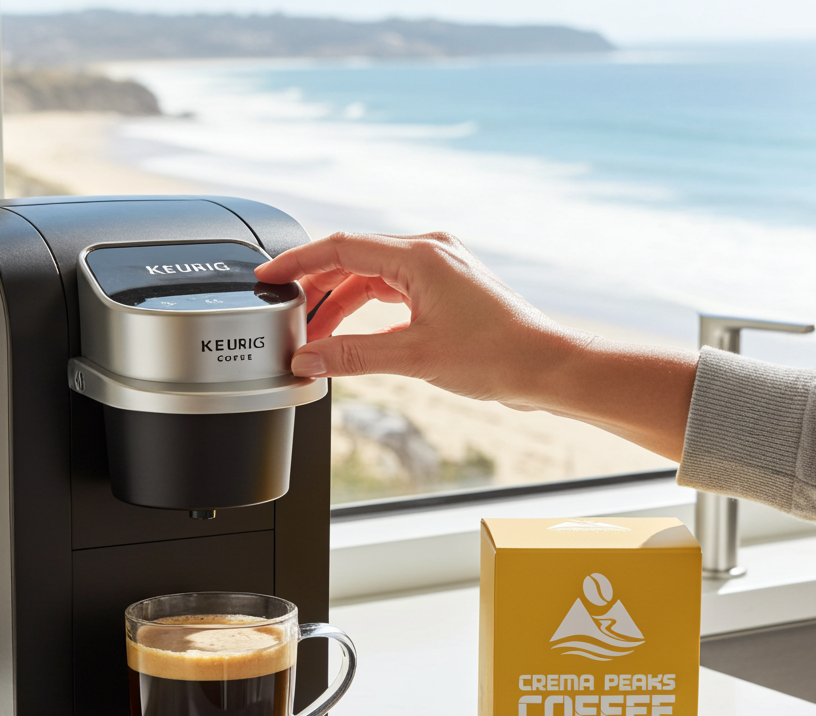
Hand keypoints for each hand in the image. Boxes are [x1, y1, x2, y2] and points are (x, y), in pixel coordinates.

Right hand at [254, 231, 577, 410]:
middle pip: (355, 260)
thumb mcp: (414, 356)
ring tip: (318, 333)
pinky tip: (357, 335)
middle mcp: (430, 253)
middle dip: (318, 287)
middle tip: (289, 314)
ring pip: (374, 277)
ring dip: (343, 303)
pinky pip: (395, 291)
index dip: (299, 262)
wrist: (546, 367)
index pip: (340, 248)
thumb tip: (308, 359)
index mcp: (419, 256)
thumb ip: (353, 356)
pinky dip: (369, 310)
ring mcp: (441, 270)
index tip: (269, 275)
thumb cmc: (498, 354)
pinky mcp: (449, 290)